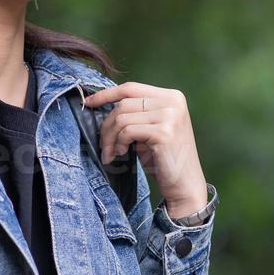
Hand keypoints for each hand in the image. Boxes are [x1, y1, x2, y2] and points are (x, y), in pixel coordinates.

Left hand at [83, 82, 207, 217]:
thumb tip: (100, 104)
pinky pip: (127, 131)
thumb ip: (135, 114)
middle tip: (103, 146)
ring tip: (112, 153)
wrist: (185, 186)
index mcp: (172, 97)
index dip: (106, 94)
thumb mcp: (150, 130)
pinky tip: (121, 154)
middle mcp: (173, 102)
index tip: (88, 102)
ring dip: (110, 138)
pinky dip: (118, 144)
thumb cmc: (164, 159)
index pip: (131, 88)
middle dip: (107, 125)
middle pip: (124, 104)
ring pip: (122, 118)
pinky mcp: (164, 133)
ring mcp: (170, 116)